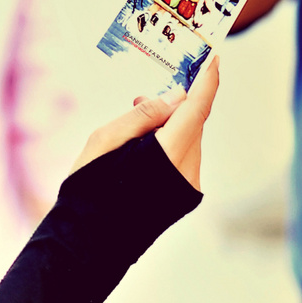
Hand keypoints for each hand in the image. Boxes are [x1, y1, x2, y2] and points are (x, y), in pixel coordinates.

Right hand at [71, 57, 219, 189]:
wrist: (88, 243)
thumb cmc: (89, 189)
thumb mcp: (106, 141)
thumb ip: (144, 115)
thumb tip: (177, 96)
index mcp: (168, 155)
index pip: (196, 109)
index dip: (207, 82)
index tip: (213, 59)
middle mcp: (187, 172)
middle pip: (193, 124)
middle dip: (174, 106)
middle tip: (141, 98)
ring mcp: (189, 188)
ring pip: (189, 140)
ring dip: (169, 127)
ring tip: (132, 129)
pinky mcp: (186, 197)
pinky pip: (185, 158)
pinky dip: (170, 145)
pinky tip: (143, 149)